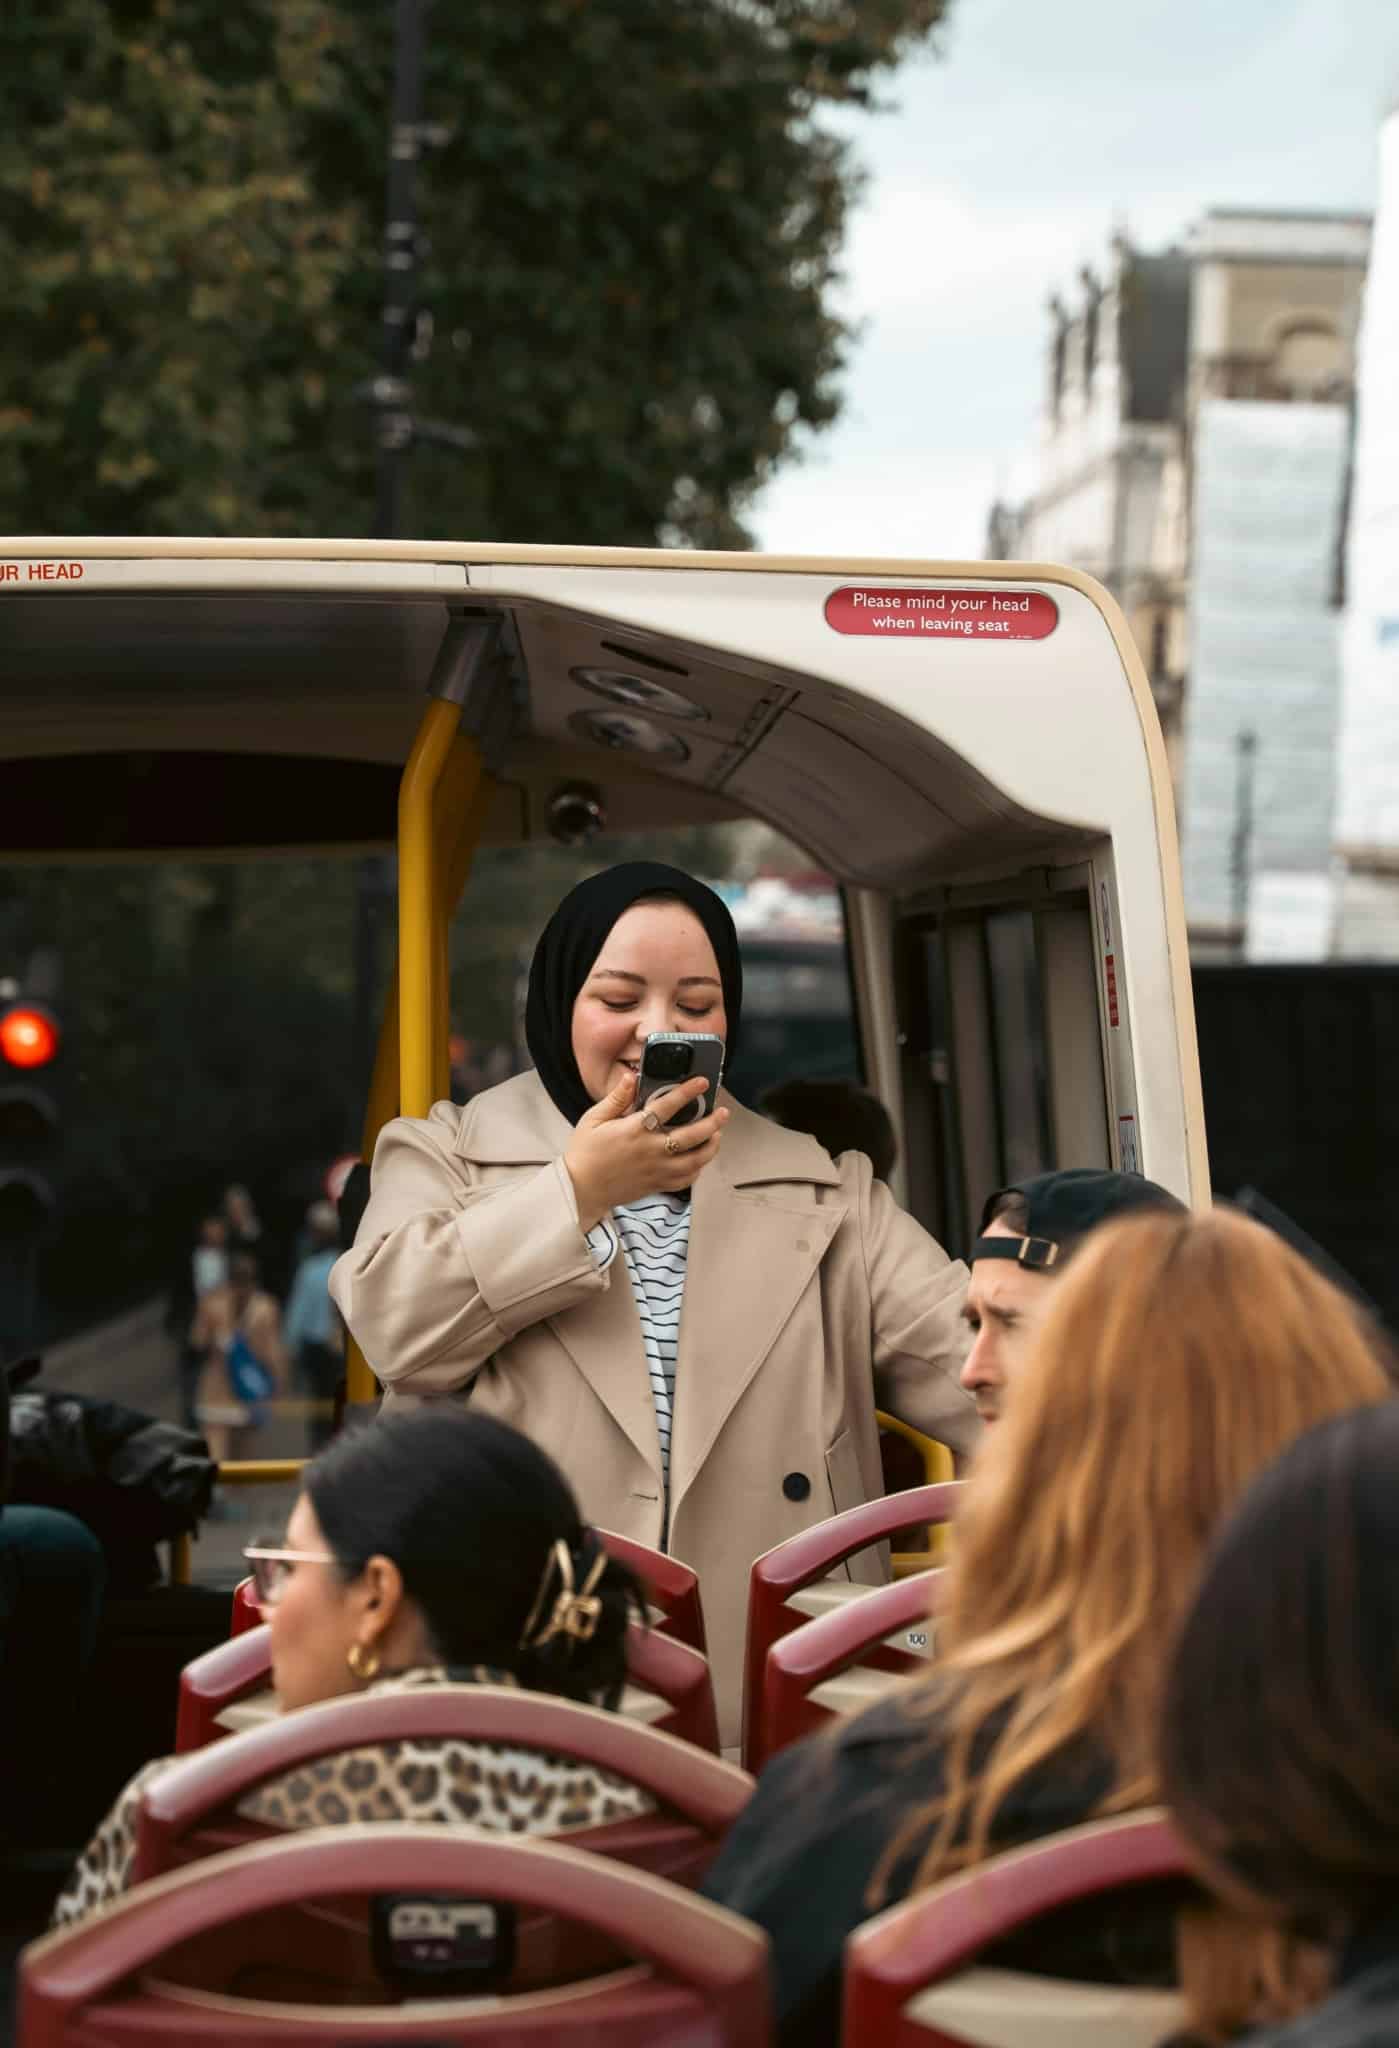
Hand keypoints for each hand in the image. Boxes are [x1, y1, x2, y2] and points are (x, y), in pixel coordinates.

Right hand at [564, 1074, 728, 1228]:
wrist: (580, 1190)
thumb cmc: (584, 1153)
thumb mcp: (593, 1119)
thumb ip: (617, 1098)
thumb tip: (632, 1076)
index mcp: (634, 1130)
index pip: (667, 1106)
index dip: (687, 1092)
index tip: (703, 1082)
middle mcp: (650, 1150)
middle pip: (691, 1136)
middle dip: (711, 1122)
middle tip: (722, 1112)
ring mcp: (656, 1171)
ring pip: (695, 1160)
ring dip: (710, 1147)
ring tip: (717, 1135)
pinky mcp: (657, 1185)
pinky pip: (686, 1180)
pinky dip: (697, 1169)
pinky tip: (700, 1159)